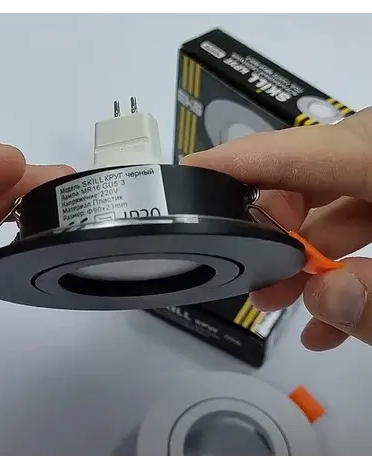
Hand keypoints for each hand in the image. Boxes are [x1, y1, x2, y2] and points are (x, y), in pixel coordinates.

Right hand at [182, 107, 371, 351]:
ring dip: (302, 247)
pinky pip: (360, 212)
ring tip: (280, 298)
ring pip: (333, 194)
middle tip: (252, 270)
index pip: (307, 148)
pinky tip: (329, 311)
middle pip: (313, 169)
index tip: (188, 174)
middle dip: (271, 221)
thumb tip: (323, 296)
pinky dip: (338, 254)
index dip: (241, 159)